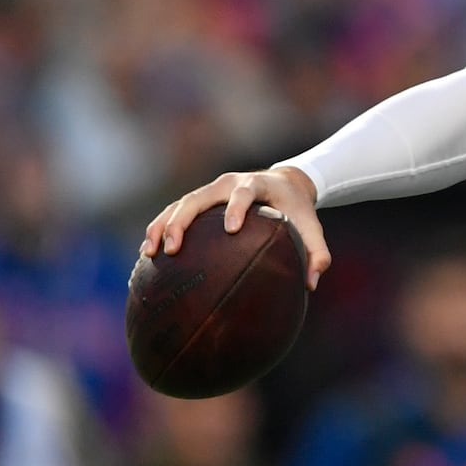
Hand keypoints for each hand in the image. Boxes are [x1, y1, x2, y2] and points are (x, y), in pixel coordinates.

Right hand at [141, 166, 331, 289]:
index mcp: (255, 184)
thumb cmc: (296, 208)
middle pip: (198, 197)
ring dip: (162, 226)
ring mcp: (209, 191)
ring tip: (150, 253)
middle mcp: (227, 183)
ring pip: (179, 205)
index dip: (237, 208)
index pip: (244, 193)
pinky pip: (173, 212)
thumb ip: (317, 251)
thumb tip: (312, 283)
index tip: (231, 229)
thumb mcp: (310, 225)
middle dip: (182, 221)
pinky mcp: (199, 201)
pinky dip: (159, 229)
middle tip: (174, 249)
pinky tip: (148, 255)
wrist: (284, 183)